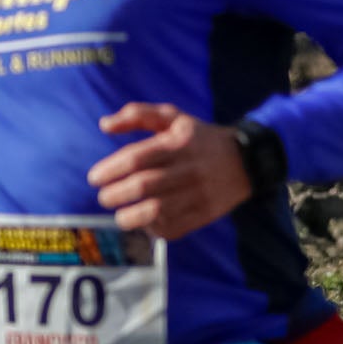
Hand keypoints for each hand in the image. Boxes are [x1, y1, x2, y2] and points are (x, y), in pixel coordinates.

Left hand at [88, 102, 250, 239]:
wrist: (247, 161)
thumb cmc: (200, 138)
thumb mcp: (174, 117)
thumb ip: (138, 114)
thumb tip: (104, 125)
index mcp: (178, 143)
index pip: (137, 158)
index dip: (110, 170)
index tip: (95, 178)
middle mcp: (188, 168)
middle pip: (144, 186)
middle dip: (115, 195)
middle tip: (104, 197)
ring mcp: (198, 193)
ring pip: (156, 210)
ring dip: (130, 217)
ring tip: (120, 216)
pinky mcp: (204, 214)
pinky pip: (173, 227)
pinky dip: (153, 229)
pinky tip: (143, 224)